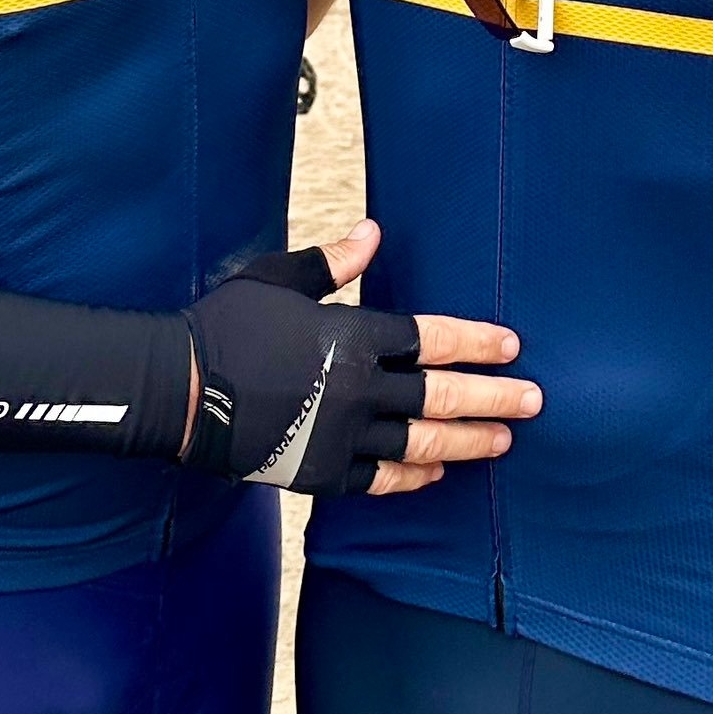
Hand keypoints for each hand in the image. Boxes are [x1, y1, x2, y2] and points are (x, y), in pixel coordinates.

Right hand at [181, 218, 539, 496]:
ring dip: (467, 442)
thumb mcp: (278, 278)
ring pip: (421, 444)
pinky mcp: (319, 473)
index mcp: (350, 335)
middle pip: (441, 396)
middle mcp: (355, 389)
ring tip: (503, 441)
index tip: (512, 347)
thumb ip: (332, 262)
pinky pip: (381, 482)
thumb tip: (375, 232)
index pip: (432, 339)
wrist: (178, 391)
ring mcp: (340, 436)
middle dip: (493, 397)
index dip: (476, 343)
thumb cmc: (225, 323)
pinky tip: (438, 474)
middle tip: (534, 401)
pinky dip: (414, 478)